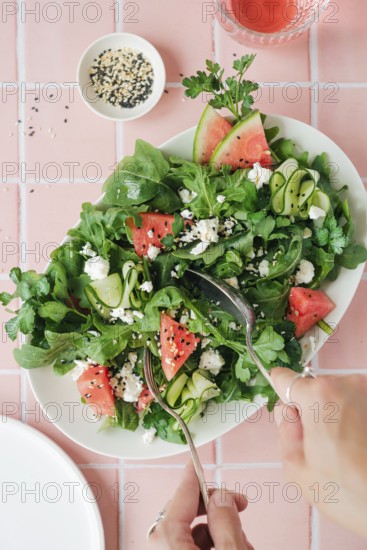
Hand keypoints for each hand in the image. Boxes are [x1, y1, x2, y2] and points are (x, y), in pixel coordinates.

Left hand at [148, 462, 253, 548]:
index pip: (179, 500)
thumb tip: (222, 498)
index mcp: (168, 545)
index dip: (192, 478)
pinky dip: (213, 544)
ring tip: (242, 539)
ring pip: (191, 534)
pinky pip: (193, 548)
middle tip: (237, 503)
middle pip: (183, 516)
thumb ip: (226, 521)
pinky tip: (235, 547)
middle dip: (213, 507)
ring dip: (218, 529)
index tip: (194, 462)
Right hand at [271, 368, 366, 537]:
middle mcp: (347, 384)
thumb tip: (287, 413)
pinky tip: (360, 446)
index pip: (285, 379)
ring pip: (338, 395)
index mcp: (318, 395)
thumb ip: (284, 431)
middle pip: (314, 388)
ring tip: (346, 450)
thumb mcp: (296, 468)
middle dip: (312, 411)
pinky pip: (358, 404)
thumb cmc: (350, 494)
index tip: (290, 416)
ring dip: (336, 415)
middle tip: (320, 446)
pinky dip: (355, 419)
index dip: (284, 400)